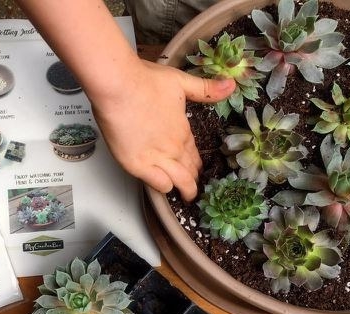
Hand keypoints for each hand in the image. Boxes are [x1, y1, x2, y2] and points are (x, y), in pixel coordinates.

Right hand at [90, 59, 234, 201]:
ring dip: (184, 189)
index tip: (198, 169)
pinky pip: (158, 185)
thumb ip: (206, 88)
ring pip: (179, 181)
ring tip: (186, 195)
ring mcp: (157, 157)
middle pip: (189, 171)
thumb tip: (231, 85)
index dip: (198, 164)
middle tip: (193, 187)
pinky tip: (164, 187)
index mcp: (183, 130)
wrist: (118, 86)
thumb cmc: (144, 81)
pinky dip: (164, 187)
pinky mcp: (138, 165)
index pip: (195, 154)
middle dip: (193, 180)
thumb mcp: (181, 81)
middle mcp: (174, 147)